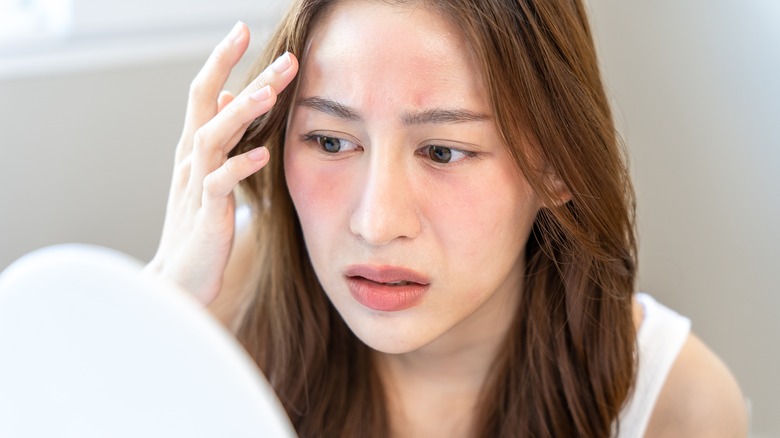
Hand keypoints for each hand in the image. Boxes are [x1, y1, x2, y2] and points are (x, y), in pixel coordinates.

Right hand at [145, 22, 297, 303]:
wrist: (179, 278)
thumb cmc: (198, 227)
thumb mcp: (210, 174)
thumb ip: (224, 136)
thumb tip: (235, 95)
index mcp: (195, 149)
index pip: (206, 94)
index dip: (221, 60)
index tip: (242, 29)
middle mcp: (191, 161)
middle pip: (210, 105)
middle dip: (242, 74)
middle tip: (283, 56)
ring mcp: (196, 186)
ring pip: (212, 138)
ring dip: (240, 114)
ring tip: (270, 92)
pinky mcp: (205, 216)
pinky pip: (219, 185)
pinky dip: (239, 167)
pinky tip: (263, 155)